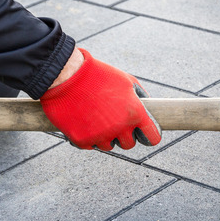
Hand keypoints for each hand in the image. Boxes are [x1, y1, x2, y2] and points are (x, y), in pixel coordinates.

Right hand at [40, 48, 161, 150]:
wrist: (67, 75)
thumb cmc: (99, 75)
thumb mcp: (126, 80)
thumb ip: (140, 96)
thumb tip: (148, 106)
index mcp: (135, 113)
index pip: (152, 137)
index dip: (149, 135)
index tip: (143, 133)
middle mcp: (120, 128)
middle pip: (129, 144)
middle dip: (124, 135)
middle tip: (113, 121)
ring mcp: (100, 136)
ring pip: (109, 146)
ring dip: (105, 136)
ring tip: (96, 118)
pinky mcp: (81, 140)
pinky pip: (90, 146)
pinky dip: (87, 137)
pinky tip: (83, 121)